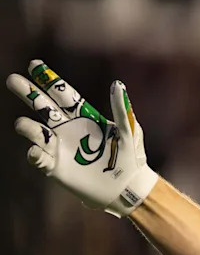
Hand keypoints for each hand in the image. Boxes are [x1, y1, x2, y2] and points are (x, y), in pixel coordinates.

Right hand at [7, 60, 158, 217]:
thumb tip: (117, 84)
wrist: (127, 189)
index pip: (63, 95)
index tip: (35, 65)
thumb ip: (121, 110)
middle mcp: (68, 129)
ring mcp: (59, 147)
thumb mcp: (130, 132)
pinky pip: (39, 158)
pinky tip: (35, 152)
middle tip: (13, 80)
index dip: (49, 80)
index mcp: (84, 117)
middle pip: (43, 107)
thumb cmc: (131, 158)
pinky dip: (35, 155)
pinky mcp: (56, 167)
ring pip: (36, 132)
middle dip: (28, 93)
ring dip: (28, 128)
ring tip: (22, 125)